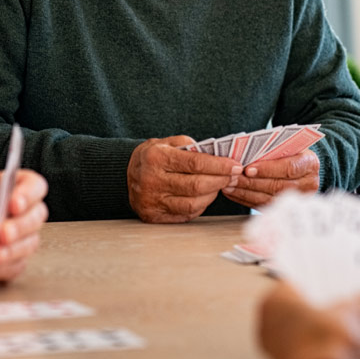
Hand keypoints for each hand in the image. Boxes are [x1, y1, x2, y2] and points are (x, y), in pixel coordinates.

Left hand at [0, 169, 47, 282]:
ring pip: (29, 244)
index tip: (14, 204)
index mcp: (4, 190)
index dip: (29, 193)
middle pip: (36, 216)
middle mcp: (12, 214)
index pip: (32, 185)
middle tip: (3, 234)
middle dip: (21, 227)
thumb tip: (0, 224)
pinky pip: (13, 269)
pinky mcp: (5, 263)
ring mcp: (12, 240)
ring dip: (12, 252)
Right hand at [127, 135, 241, 222]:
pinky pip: (186, 214)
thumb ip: (190, 146)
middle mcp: (152, 180)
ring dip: (213, 195)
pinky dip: (201, 205)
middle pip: (196, 185)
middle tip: (233, 175)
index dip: (219, 165)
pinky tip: (205, 196)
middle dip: (220, 180)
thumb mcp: (166, 142)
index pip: (195, 163)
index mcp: (156, 157)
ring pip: (193, 203)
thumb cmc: (152, 157)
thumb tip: (219, 156)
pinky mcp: (154, 216)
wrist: (125, 175)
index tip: (235, 165)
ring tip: (219, 185)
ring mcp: (152, 201)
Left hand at [222, 149, 319, 208]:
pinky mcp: (287, 207)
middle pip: (277, 185)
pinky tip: (234, 193)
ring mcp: (299, 198)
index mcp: (310, 163)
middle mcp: (308, 183)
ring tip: (229, 184)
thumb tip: (245, 154)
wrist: (301, 164)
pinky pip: (264, 205)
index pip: (288, 167)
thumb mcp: (286, 145)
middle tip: (232, 177)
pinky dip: (246, 199)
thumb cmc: (290, 150)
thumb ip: (271, 149)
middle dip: (251, 182)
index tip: (248, 169)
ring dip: (245, 192)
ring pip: (268, 198)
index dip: (267, 169)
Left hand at [258, 282, 359, 358]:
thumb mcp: (351, 315)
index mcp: (276, 306)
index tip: (351, 271)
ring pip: (343, 333)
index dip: (330, 275)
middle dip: (358, 305)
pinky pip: (351, 353)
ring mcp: (304, 352)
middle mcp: (285, 330)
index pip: (303, 281)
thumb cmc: (319, 350)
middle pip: (328, 309)